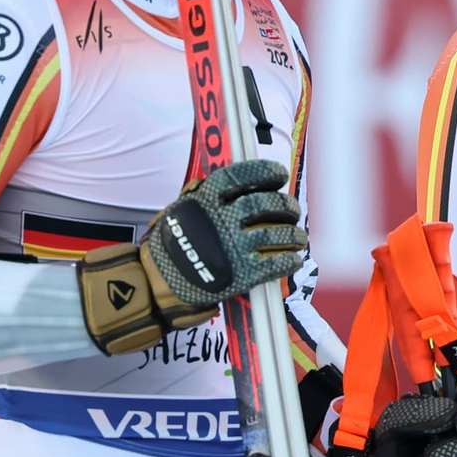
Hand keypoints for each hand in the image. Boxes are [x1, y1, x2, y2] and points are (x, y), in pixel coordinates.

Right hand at [77, 159, 305, 354]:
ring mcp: (232, 247)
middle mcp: (221, 220)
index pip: (241, 176)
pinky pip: (274, 264)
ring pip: (276, 235)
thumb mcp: (181, 210)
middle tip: (293, 209)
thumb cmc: (171, 245)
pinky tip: (293, 260)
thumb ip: (202, 195)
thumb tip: (227, 179)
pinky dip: (288, 261)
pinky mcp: (241, 274)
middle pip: (265, 204)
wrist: (157, 284)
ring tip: (299, 237)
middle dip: (286, 205)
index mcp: (206, 200)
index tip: (279, 174)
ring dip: (293, 235)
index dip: (265, 172)